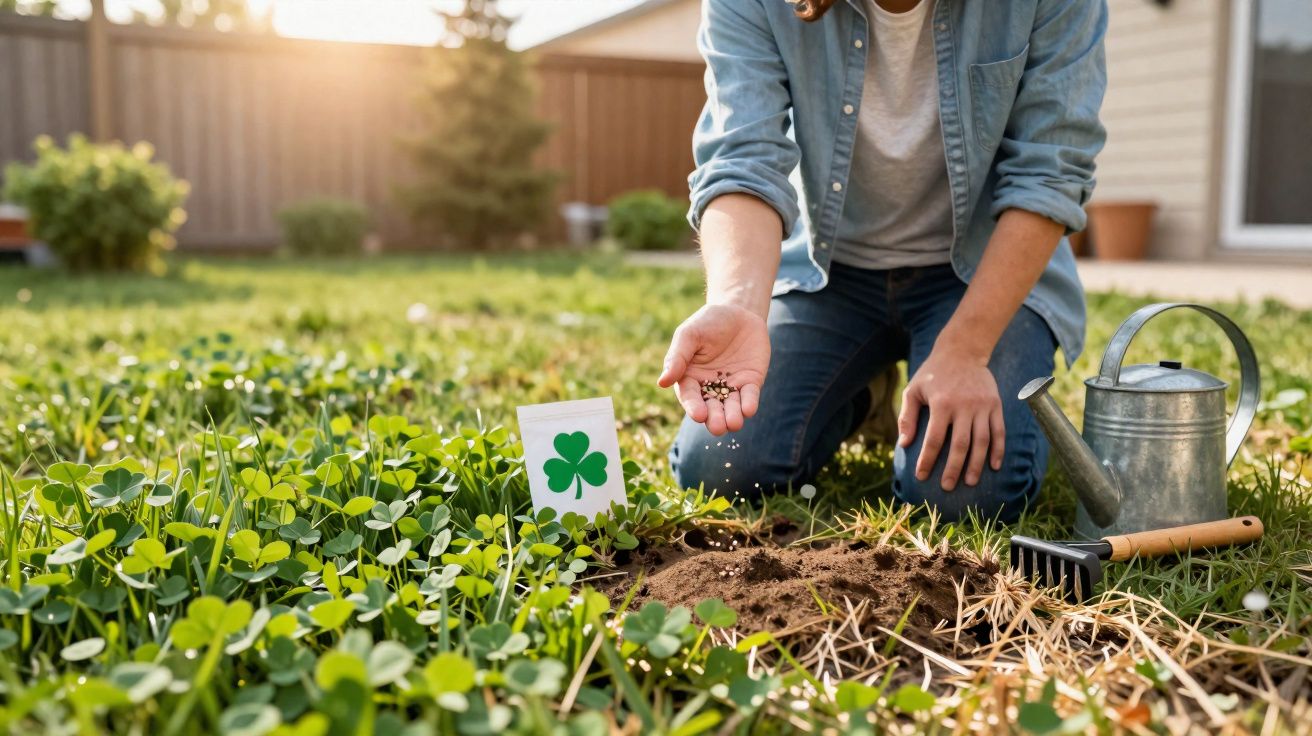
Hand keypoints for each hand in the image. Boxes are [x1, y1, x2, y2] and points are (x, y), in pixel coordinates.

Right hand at [657, 303, 768, 435]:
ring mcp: (732, 386)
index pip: (690, 397)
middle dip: (715, 419)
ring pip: (731, 407)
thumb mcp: (689, 335)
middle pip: (711, 408)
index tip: (699, 415)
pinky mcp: (751, 382)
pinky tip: (749, 409)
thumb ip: (677, 357)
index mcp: (690, 378)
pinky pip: (750, 396)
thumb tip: (662, 382)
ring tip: (734, 423)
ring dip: (733, 417)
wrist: (738, 311)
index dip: (694, 407)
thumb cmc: (707, 322)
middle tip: (718, 426)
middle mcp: (710, 387)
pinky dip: (749, 404)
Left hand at [897, 349, 1003, 490]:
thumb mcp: (913, 389)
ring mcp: (983, 406)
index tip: (921, 476)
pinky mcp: (995, 405)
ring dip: (976, 464)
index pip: (934, 439)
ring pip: (982, 441)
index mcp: (942, 403)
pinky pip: (999, 431)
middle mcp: (964, 406)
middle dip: (953, 469)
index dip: (927, 460)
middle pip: (960, 445)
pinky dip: (998, 450)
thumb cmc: (933, 373)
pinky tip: (994, 466)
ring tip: (970, 482)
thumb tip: (903, 444)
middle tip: (947, 487)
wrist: (963, 351)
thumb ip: (907, 416)